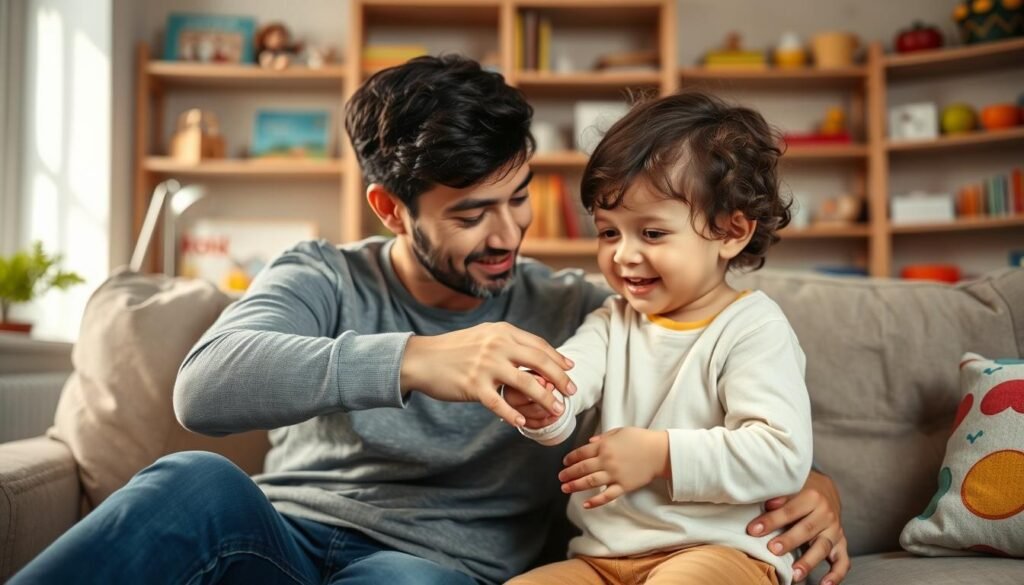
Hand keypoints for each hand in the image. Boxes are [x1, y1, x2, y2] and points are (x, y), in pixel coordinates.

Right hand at [400, 322, 575, 425]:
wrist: (421, 358)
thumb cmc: (452, 349)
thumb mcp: (482, 336)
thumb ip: (506, 342)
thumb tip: (531, 352)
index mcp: (502, 332)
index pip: (538, 345)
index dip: (557, 358)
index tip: (570, 368)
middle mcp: (497, 346)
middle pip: (539, 362)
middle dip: (560, 378)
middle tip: (572, 391)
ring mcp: (486, 366)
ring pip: (526, 383)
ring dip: (546, 399)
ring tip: (557, 410)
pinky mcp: (473, 385)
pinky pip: (499, 403)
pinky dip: (513, 414)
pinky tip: (522, 422)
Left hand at [559, 427, 667, 508]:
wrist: (659, 452)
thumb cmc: (640, 439)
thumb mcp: (619, 432)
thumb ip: (603, 437)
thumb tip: (589, 442)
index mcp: (604, 446)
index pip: (582, 453)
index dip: (571, 458)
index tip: (565, 462)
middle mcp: (606, 460)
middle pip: (582, 468)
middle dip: (569, 473)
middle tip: (560, 477)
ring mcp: (614, 475)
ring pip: (589, 482)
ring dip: (575, 486)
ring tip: (565, 488)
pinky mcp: (623, 486)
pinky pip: (607, 496)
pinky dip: (595, 501)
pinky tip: (586, 504)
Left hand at [747, 471, 849, 584]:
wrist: (824, 489)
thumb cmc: (799, 489)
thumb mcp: (790, 485)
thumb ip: (779, 494)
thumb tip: (767, 503)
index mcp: (812, 496)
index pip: (790, 510)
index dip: (771, 520)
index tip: (753, 530)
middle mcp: (826, 513)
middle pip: (806, 529)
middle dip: (788, 541)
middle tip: (772, 550)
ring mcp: (834, 530)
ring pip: (822, 547)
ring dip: (808, 561)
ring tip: (794, 573)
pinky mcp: (840, 543)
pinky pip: (842, 562)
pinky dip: (836, 575)